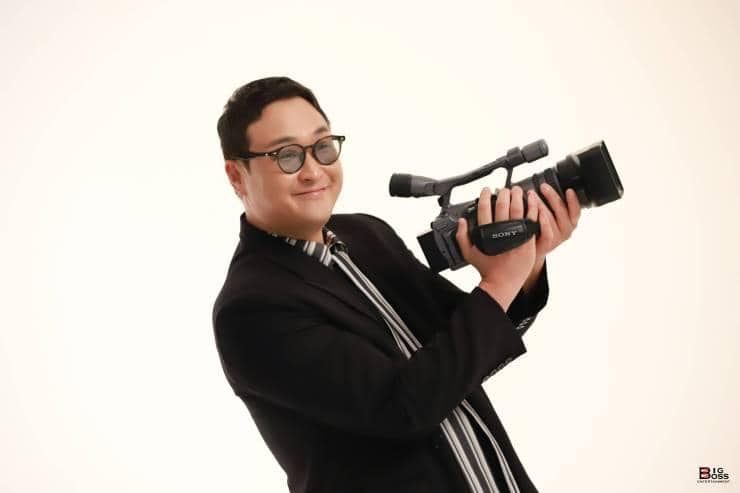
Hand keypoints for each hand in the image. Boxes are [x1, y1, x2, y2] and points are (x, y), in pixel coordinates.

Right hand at [456, 186, 538, 310]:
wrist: (502, 283)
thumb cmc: (487, 269)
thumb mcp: (469, 253)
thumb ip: (462, 236)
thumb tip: (461, 221)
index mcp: (486, 233)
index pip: (484, 208)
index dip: (485, 196)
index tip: (487, 191)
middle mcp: (501, 231)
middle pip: (502, 205)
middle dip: (503, 193)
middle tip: (504, 189)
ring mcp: (515, 234)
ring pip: (517, 208)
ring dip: (517, 196)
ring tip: (517, 190)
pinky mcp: (527, 239)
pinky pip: (531, 218)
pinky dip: (532, 206)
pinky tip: (531, 199)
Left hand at [533, 183, 580, 261]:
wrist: (535, 251)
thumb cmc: (543, 230)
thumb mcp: (553, 217)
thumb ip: (553, 205)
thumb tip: (546, 186)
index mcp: (571, 222)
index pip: (576, 211)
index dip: (574, 200)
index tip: (569, 190)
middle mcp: (567, 230)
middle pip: (562, 211)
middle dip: (552, 196)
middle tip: (543, 186)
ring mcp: (558, 238)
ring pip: (551, 219)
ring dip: (541, 205)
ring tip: (532, 196)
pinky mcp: (548, 244)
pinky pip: (548, 232)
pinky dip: (543, 222)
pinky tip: (536, 214)